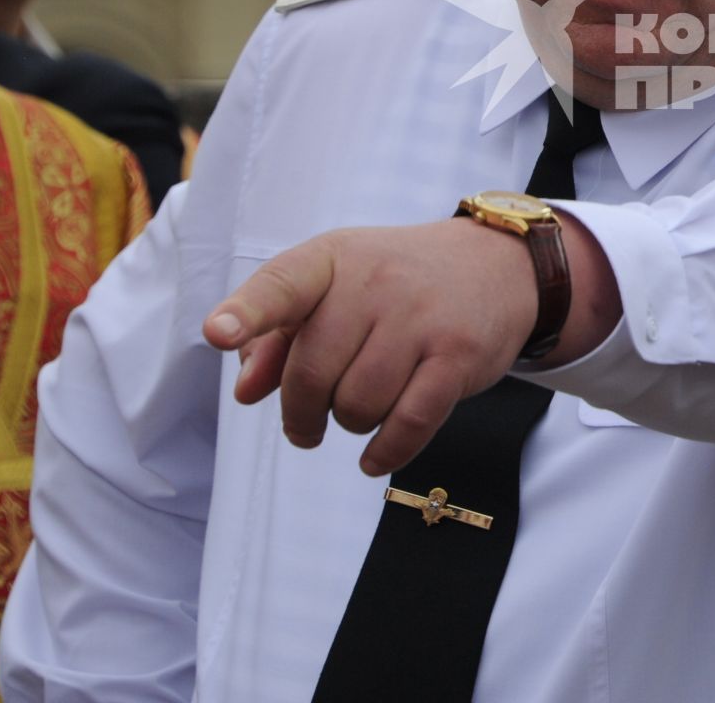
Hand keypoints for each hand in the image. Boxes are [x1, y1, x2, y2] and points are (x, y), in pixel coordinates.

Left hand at [204, 220, 540, 475]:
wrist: (497, 266)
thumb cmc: (399, 281)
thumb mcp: (337, 287)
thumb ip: (281, 335)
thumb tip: (246, 391)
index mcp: (334, 259)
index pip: (282, 285)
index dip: (247, 313)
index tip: (217, 333)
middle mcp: (376, 282)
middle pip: (313, 372)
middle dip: (301, 414)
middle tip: (305, 427)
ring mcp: (421, 318)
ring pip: (358, 404)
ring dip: (349, 424)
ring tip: (359, 412)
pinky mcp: (458, 356)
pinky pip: (408, 423)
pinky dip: (385, 451)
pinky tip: (374, 456)